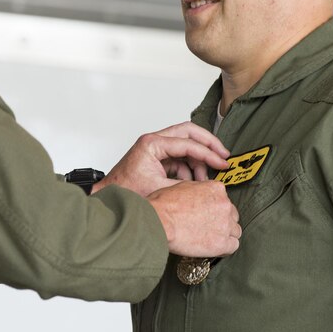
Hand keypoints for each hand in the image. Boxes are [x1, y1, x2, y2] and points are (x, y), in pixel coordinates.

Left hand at [93, 121, 229, 196]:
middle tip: (224, 157)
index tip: (223, 163)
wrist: (108, 199)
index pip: (187, 142)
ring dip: (199, 161)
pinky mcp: (157, 158)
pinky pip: (180, 158)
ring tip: (205, 180)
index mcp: (152, 144)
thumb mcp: (159, 189)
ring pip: (186, 145)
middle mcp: (154, 141)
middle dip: (208, 144)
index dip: (208, 153)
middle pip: (189, 133)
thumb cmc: (126, 193)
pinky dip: (190, 168)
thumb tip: (206, 186)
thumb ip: (184, 185)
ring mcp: (156, 148)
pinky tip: (194, 182)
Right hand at [147, 180, 240, 257]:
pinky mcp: (222, 243)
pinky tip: (213, 247)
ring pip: (234, 231)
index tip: (208, 215)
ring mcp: (225, 224)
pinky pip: (232, 246)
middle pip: (232, 215)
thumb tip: (199, 197)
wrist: (159, 221)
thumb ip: (198, 191)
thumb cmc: (164, 205)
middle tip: (207, 227)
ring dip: (224, 235)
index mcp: (216, 189)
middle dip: (222, 221)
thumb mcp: (182, 186)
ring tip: (209, 238)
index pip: (224, 200)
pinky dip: (224, 248)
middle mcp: (224, 205)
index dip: (215, 209)